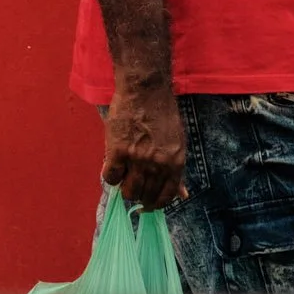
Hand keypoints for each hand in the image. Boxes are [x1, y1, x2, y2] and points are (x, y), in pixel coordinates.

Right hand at [103, 88, 187, 208]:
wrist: (145, 89)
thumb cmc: (162, 112)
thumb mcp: (177, 142)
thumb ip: (177, 171)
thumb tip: (183, 195)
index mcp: (175, 163)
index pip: (166, 197)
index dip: (155, 204)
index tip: (148, 204)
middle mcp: (158, 164)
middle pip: (145, 196)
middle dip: (139, 194)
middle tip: (133, 183)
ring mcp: (137, 159)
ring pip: (128, 191)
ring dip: (125, 186)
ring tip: (124, 173)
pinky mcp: (117, 151)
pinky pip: (110, 177)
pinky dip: (110, 174)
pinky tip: (113, 163)